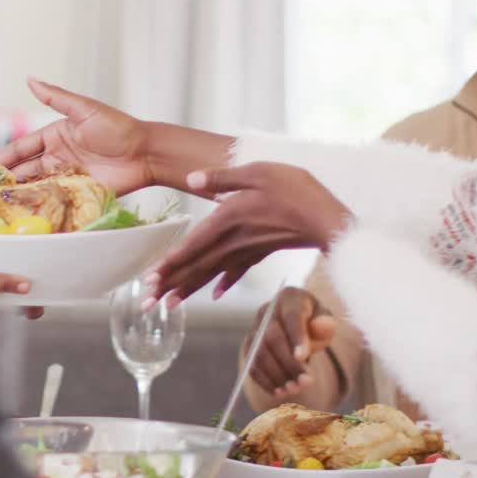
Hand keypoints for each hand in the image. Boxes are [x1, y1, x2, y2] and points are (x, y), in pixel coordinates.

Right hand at [0, 79, 154, 192]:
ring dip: (18, 193)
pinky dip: (39, 203)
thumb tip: (30, 79)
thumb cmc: (119, 128)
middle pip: (25, 169)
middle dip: (5, 179)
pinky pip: (54, 198)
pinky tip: (24, 211)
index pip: (22, 148)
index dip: (3, 157)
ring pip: (36, 185)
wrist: (146, 153)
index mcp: (55, 135)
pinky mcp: (79, 191)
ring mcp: (67, 175)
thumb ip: (55, 98)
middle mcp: (58, 156)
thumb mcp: (84, 109)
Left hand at [145, 162, 351, 305]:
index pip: (191, 246)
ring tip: (169, 304)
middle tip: (147, 303)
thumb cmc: (296, 190)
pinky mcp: (263, 251)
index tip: (149, 281)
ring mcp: (248, 248)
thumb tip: (191, 179)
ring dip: (189, 288)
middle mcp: (234, 239)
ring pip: (212, 272)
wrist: (329, 218)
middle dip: (170, 285)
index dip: (169, 265)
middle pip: (197, 266)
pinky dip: (224, 283)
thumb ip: (222, 178)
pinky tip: (215, 294)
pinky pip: (239, 270)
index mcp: (228, 219)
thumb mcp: (257, 172)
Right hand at [245, 288, 336, 396]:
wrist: (296, 324)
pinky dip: (264, 381)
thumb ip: (325, 324)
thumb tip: (320, 327)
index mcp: (289, 299)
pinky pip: (252, 365)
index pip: (291, 317)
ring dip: (276, 375)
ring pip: (259, 354)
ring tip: (294, 389)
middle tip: (305, 382)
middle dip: (288, 363)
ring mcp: (255, 329)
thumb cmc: (313, 322)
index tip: (302, 357)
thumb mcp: (325, 320)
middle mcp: (267, 311)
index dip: (296, 337)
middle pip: (272, 338)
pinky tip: (279, 391)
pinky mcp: (250, 347)